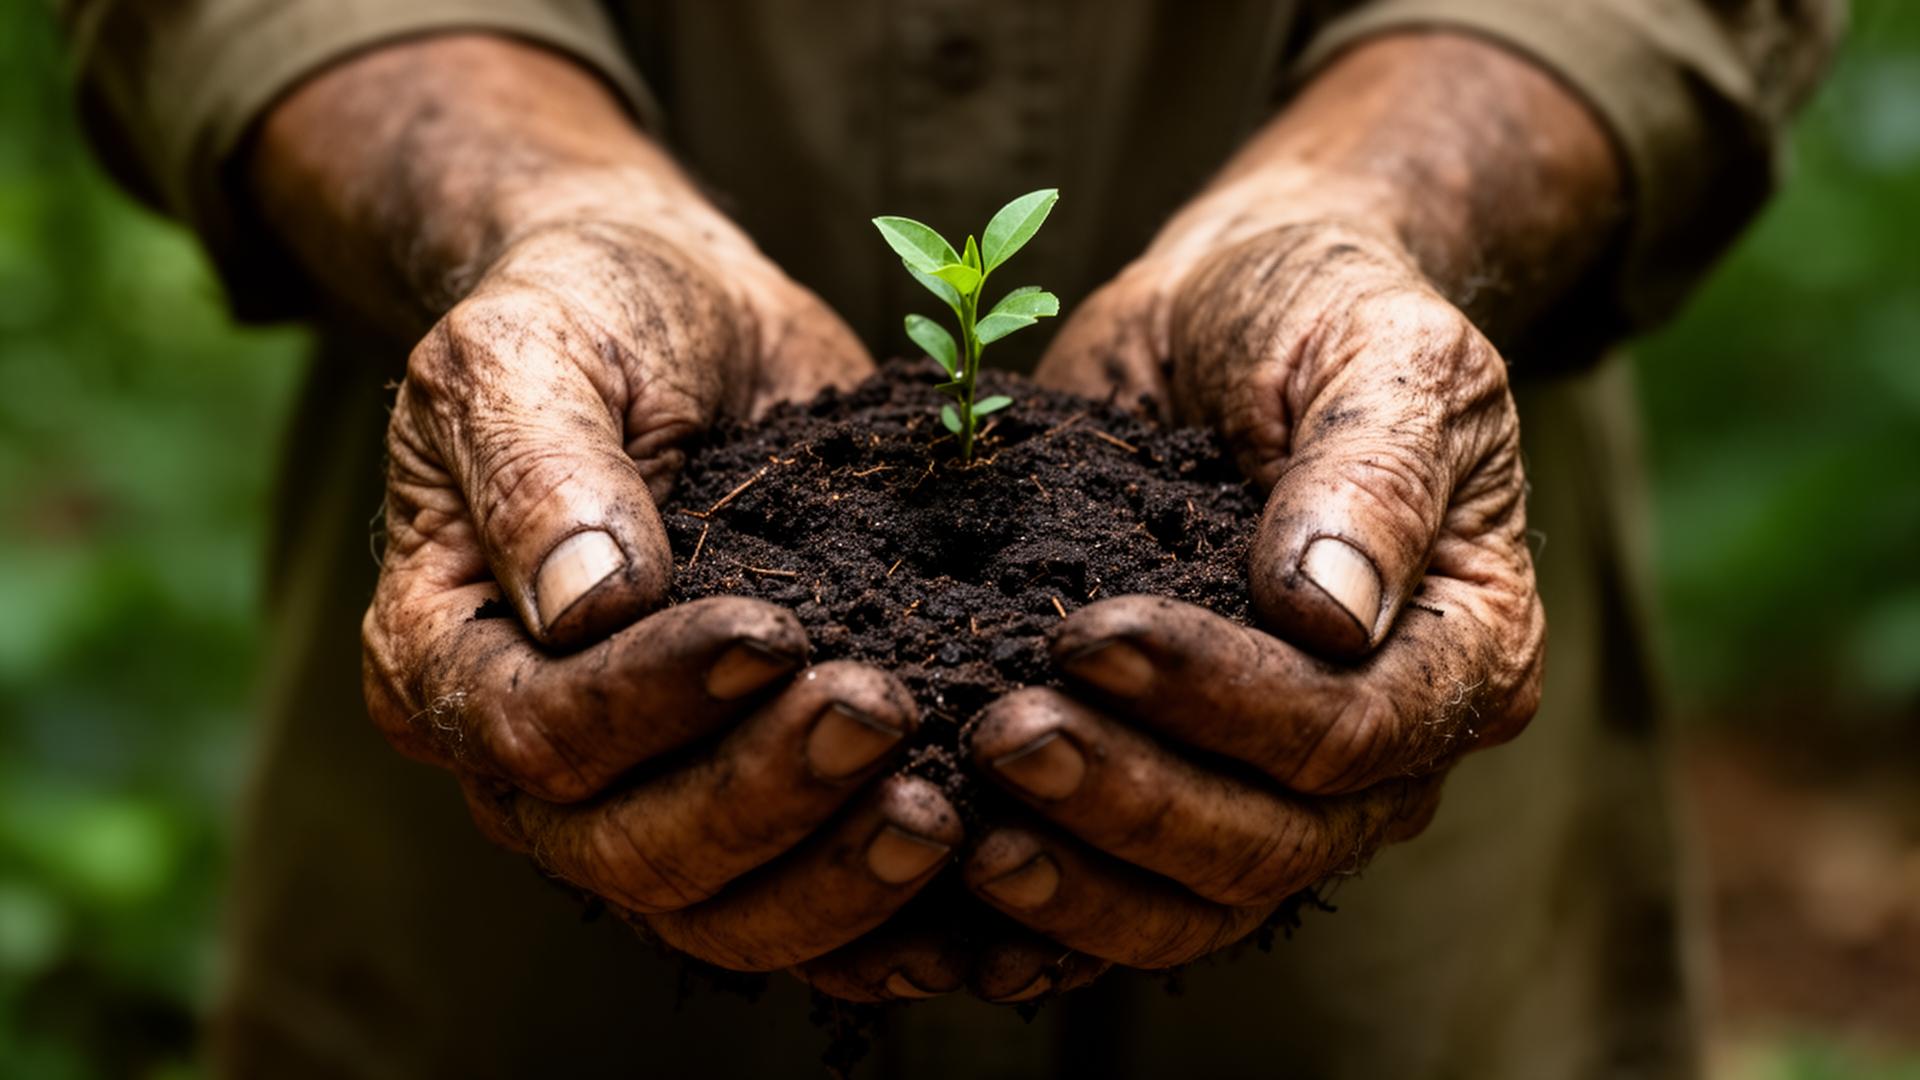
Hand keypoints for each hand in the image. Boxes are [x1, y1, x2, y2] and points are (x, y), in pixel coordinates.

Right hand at [358, 215, 968, 971]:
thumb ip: (541, 467)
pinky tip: (977, 880)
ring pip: (721, 909)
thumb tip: (585, 605)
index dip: (649, 704)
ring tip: (946, 811)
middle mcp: (531, 756)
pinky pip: (804, 905)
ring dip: (836, 880)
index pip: (534, 734)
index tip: (772, 633)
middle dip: (762, 802)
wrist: (682, 317)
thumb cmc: (592, 315)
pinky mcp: (750, 791)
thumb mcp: (533, 346)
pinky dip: (885, 917)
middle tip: (886, 719)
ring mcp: (645, 791)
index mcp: (447, 655)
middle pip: (630, 853)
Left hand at [962, 215, 1544, 967]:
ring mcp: (1279, 781)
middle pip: (1270, 843)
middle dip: (1129, 801)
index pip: (1352, 732)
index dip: (1222, 702)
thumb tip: (1330, 615)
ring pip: (1196, 900)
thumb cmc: (1320, 311)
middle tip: (1002, 735)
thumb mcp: (1378, 348)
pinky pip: (1128, 890)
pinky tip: (956, 896)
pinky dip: (1050, 915)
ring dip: (1080, 880)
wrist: (1234, 306)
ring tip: (965, 829)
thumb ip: (1374, 472)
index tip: (1089, 633)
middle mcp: (1384, 745)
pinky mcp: (1178, 775)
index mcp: (1465, 648)